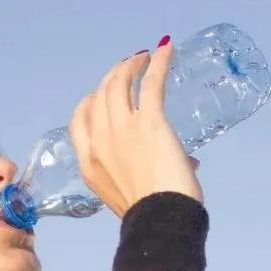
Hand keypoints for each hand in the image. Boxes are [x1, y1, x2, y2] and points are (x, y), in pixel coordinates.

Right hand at [68, 39, 203, 216]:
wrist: (161, 221)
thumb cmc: (151, 215)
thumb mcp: (132, 195)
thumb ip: (150, 175)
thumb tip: (190, 163)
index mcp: (89, 163)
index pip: (80, 120)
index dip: (91, 100)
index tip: (105, 93)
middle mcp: (100, 142)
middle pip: (99, 95)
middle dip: (113, 76)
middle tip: (129, 68)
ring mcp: (122, 130)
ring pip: (118, 83)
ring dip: (130, 65)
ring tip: (143, 57)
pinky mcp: (149, 122)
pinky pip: (151, 82)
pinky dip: (159, 62)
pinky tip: (165, 48)